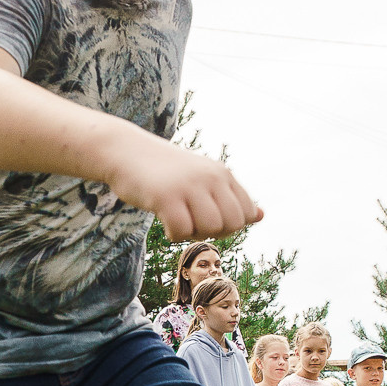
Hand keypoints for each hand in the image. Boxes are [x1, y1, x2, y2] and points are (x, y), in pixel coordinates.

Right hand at [105, 130, 262, 241]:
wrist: (125, 151)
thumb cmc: (165, 170)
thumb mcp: (202, 178)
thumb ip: (230, 196)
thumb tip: (261, 216)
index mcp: (222, 173)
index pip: (247, 212)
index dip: (231, 224)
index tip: (208, 217)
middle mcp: (210, 177)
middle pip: (233, 224)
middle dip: (216, 232)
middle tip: (193, 222)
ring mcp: (189, 186)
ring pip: (211, 229)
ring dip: (194, 234)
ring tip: (179, 220)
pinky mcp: (165, 197)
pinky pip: (182, 231)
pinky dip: (174, 234)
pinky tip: (165, 221)